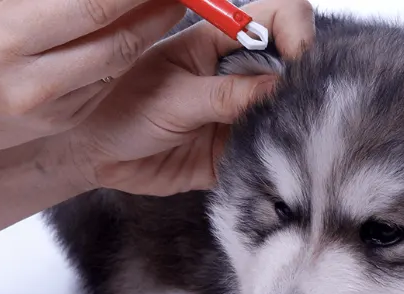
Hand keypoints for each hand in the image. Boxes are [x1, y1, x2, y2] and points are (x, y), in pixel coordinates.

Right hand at [0, 0, 196, 158]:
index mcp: (4, 32)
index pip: (94, 4)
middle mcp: (30, 75)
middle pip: (117, 35)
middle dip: (158, 4)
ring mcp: (51, 104)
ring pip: (121, 59)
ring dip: (154, 24)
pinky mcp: (65, 119)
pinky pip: (108, 77)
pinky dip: (128, 48)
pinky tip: (136, 25)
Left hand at [57, 0, 313, 195]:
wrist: (96, 158)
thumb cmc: (120, 111)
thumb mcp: (172, 98)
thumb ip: (225, 94)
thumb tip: (279, 86)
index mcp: (220, 43)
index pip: (276, 17)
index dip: (296, 30)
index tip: (299, 57)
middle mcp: (240, 74)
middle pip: (296, 63)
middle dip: (307, 80)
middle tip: (296, 105)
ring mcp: (245, 112)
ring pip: (292, 111)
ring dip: (295, 123)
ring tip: (280, 139)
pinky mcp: (243, 151)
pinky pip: (275, 154)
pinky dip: (281, 160)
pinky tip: (272, 166)